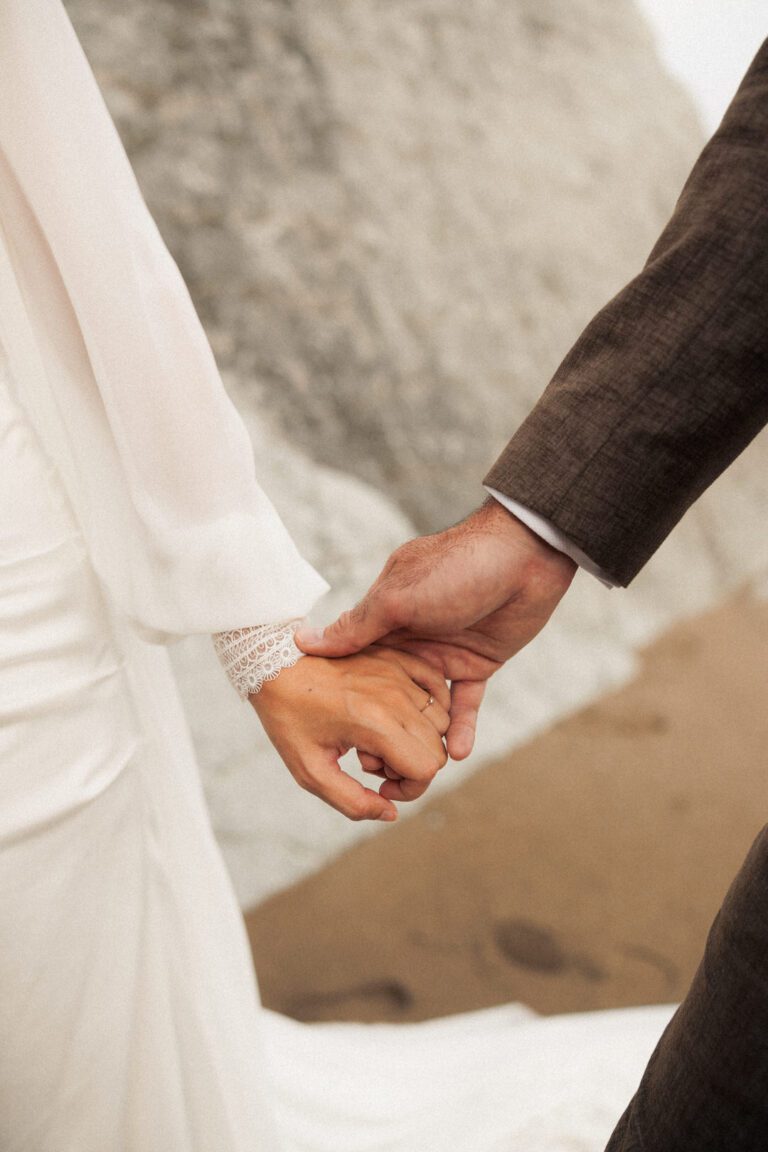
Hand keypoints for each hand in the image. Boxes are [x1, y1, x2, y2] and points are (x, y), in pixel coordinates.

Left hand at [250, 647, 450, 820]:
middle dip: (411, 766)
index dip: (409, 788)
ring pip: (440, 721)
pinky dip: (426, 708)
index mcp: (374, 722)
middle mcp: (395, 695)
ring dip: (417, 738)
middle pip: (437, 748)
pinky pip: (437, 689)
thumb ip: (351, 802)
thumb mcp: (310, 771)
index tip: (379, 784)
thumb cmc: (289, 718)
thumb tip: (390, 813)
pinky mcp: (399, 658)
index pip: (427, 768)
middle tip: (371, 759)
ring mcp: (400, 673)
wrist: (275, 664)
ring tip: (376, 735)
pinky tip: (396, 714)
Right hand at [295, 499, 575, 761]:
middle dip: (379, 727)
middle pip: (387, 691)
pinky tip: (457, 755)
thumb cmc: (457, 568)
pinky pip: (464, 704)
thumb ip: (358, 625)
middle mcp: (411, 637)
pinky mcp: (477, 664)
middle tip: (373, 766)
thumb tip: (307, 642)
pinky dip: (462, 728)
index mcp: (385, 615)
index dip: (342, 692)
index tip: (330, 727)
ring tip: (413, 770)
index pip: (354, 658)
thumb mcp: (399, 596)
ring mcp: (444, 653)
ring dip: (420, 735)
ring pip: (424, 704)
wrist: (526, 557)